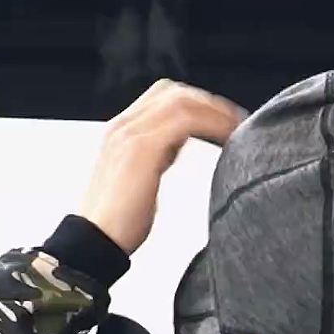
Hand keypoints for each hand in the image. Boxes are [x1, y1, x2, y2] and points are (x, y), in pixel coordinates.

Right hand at [79, 80, 247, 255]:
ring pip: (182, 102)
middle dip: (209, 103)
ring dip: (215, 112)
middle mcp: (125, 125)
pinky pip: (185, 121)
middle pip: (173, 92)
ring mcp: (132, 133)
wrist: (94, 241)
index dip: (196, 103)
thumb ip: (153, 158)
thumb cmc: (117, 224)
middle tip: (238, 122)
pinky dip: (212, 125)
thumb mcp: (137, 179)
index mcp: (122, 131)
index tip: (223, 120)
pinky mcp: (143, 147)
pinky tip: (229, 139)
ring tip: (239, 129)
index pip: (162, 97)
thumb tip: (175, 150)